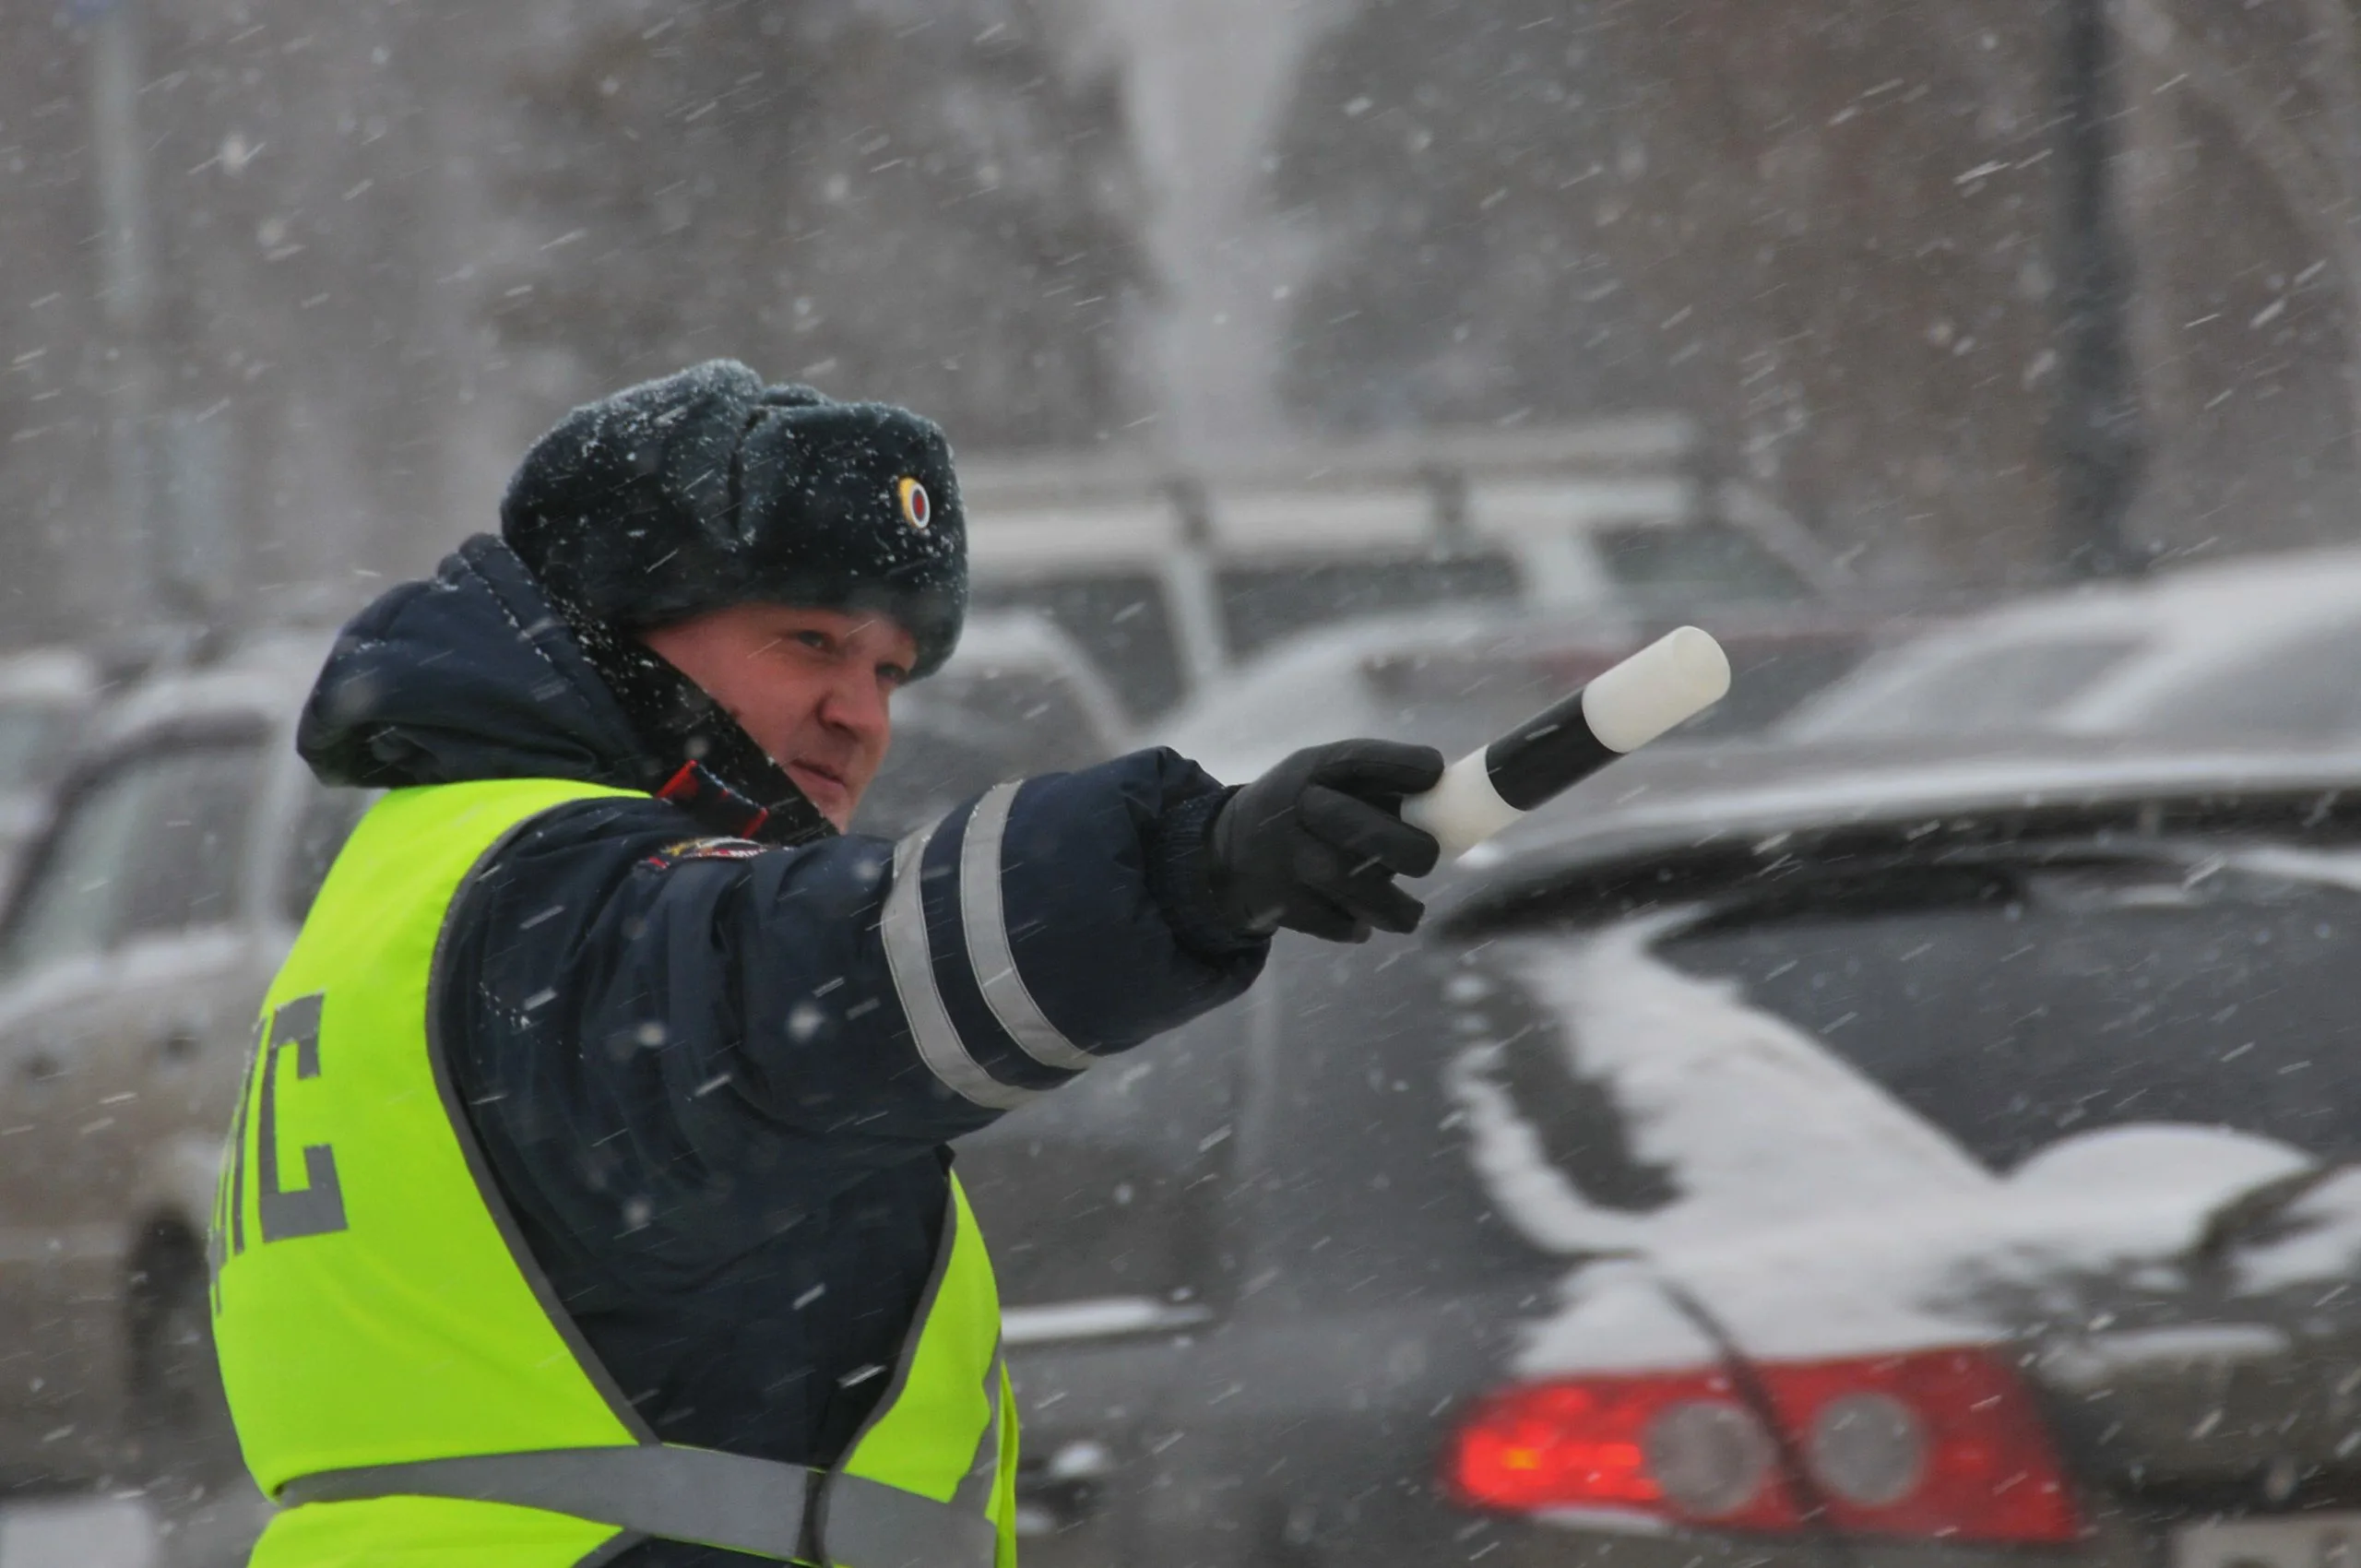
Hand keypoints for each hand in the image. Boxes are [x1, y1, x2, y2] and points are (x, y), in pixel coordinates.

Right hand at [1207, 739, 1444, 942]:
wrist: (1226, 853)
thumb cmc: (1306, 812)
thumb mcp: (1325, 780)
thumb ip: (1379, 786)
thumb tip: (1457, 804)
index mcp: (1313, 770)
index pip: (1359, 758)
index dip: (1402, 763)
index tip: (1437, 770)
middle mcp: (1297, 810)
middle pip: (1362, 831)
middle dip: (1409, 849)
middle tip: (1428, 859)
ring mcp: (1286, 859)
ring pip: (1356, 890)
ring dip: (1395, 908)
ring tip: (1410, 911)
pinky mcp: (1281, 903)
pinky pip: (1337, 923)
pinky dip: (1356, 926)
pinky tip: (1360, 918)